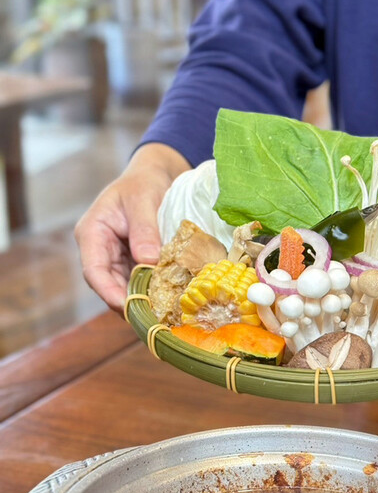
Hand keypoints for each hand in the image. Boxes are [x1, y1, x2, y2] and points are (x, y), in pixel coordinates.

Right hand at [74, 143, 190, 312]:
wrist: (154, 176)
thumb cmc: (143, 182)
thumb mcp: (143, 199)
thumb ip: (144, 229)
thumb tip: (147, 261)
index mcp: (92, 233)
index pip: (93, 270)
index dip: (108, 292)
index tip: (127, 306)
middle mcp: (100, 250)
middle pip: (108, 285)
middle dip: (128, 302)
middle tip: (153, 317)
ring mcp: (116, 258)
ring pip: (125, 287)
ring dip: (143, 299)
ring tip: (163, 312)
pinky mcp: (133, 263)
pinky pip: (140, 282)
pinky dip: (152, 291)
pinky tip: (169, 299)